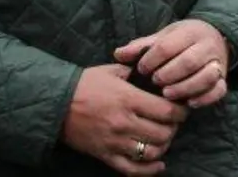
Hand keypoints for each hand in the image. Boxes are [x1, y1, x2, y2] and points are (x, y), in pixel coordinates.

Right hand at [60, 64, 187, 175]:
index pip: (167, 111)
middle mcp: (125, 122)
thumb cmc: (83, 84)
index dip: (180, 112)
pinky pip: (133, 170)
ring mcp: (115, 141)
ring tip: (162, 139)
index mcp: (128, 99)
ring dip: (162, 147)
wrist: (55, 103)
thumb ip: (132, 71)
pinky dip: (149, 170)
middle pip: (164, 134)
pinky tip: (158, 164)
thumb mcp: (110, 70)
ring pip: (152, 152)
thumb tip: (150, 70)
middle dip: (173, 129)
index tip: (182, 110)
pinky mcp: (106, 155)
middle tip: (172, 124)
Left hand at [114, 19, 229, 108]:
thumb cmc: (182, 39)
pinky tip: (189, 103)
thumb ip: (142, 46)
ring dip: (185, 87)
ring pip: (206, 76)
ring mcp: (217, 63)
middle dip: (169, 74)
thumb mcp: (163, 37)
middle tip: (154, 82)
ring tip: (167, 94)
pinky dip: (205, 98)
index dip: (152, 59)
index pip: (169, 45)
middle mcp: (206, 46)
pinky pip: (219, 90)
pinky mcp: (224, 79)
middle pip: (189, 61)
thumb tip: (118, 54)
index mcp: (189, 32)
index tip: (142, 69)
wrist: (213, 37)